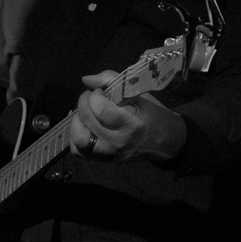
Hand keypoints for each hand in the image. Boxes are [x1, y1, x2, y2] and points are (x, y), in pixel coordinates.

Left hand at [70, 71, 186, 162]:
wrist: (165, 142)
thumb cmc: (154, 115)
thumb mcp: (140, 94)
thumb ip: (112, 81)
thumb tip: (86, 80)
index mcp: (132, 126)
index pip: (102, 110)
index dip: (95, 95)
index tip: (101, 90)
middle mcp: (117, 144)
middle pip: (87, 121)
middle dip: (84, 102)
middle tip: (92, 96)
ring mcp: (108, 155)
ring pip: (78, 139)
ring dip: (77, 121)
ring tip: (86, 112)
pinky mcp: (102, 161)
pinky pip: (78, 151)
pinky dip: (76, 137)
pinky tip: (86, 126)